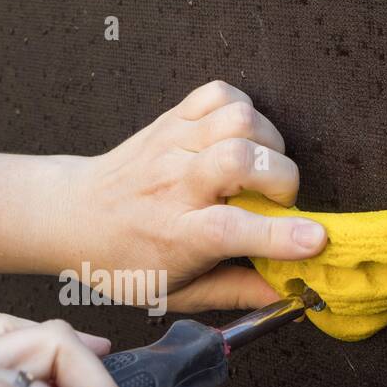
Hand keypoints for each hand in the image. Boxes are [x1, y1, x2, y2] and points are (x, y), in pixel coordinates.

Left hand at [66, 80, 327, 312]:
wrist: (71, 214)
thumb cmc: (124, 260)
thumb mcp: (173, 293)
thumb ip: (233, 292)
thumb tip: (288, 293)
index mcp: (175, 235)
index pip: (231, 229)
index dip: (278, 233)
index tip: (315, 238)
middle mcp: (174, 184)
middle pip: (238, 160)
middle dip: (281, 179)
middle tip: (277, 201)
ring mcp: (172, 145)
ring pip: (238, 120)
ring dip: (268, 142)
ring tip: (261, 168)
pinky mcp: (172, 118)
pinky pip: (221, 93)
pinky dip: (244, 109)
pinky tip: (241, 138)